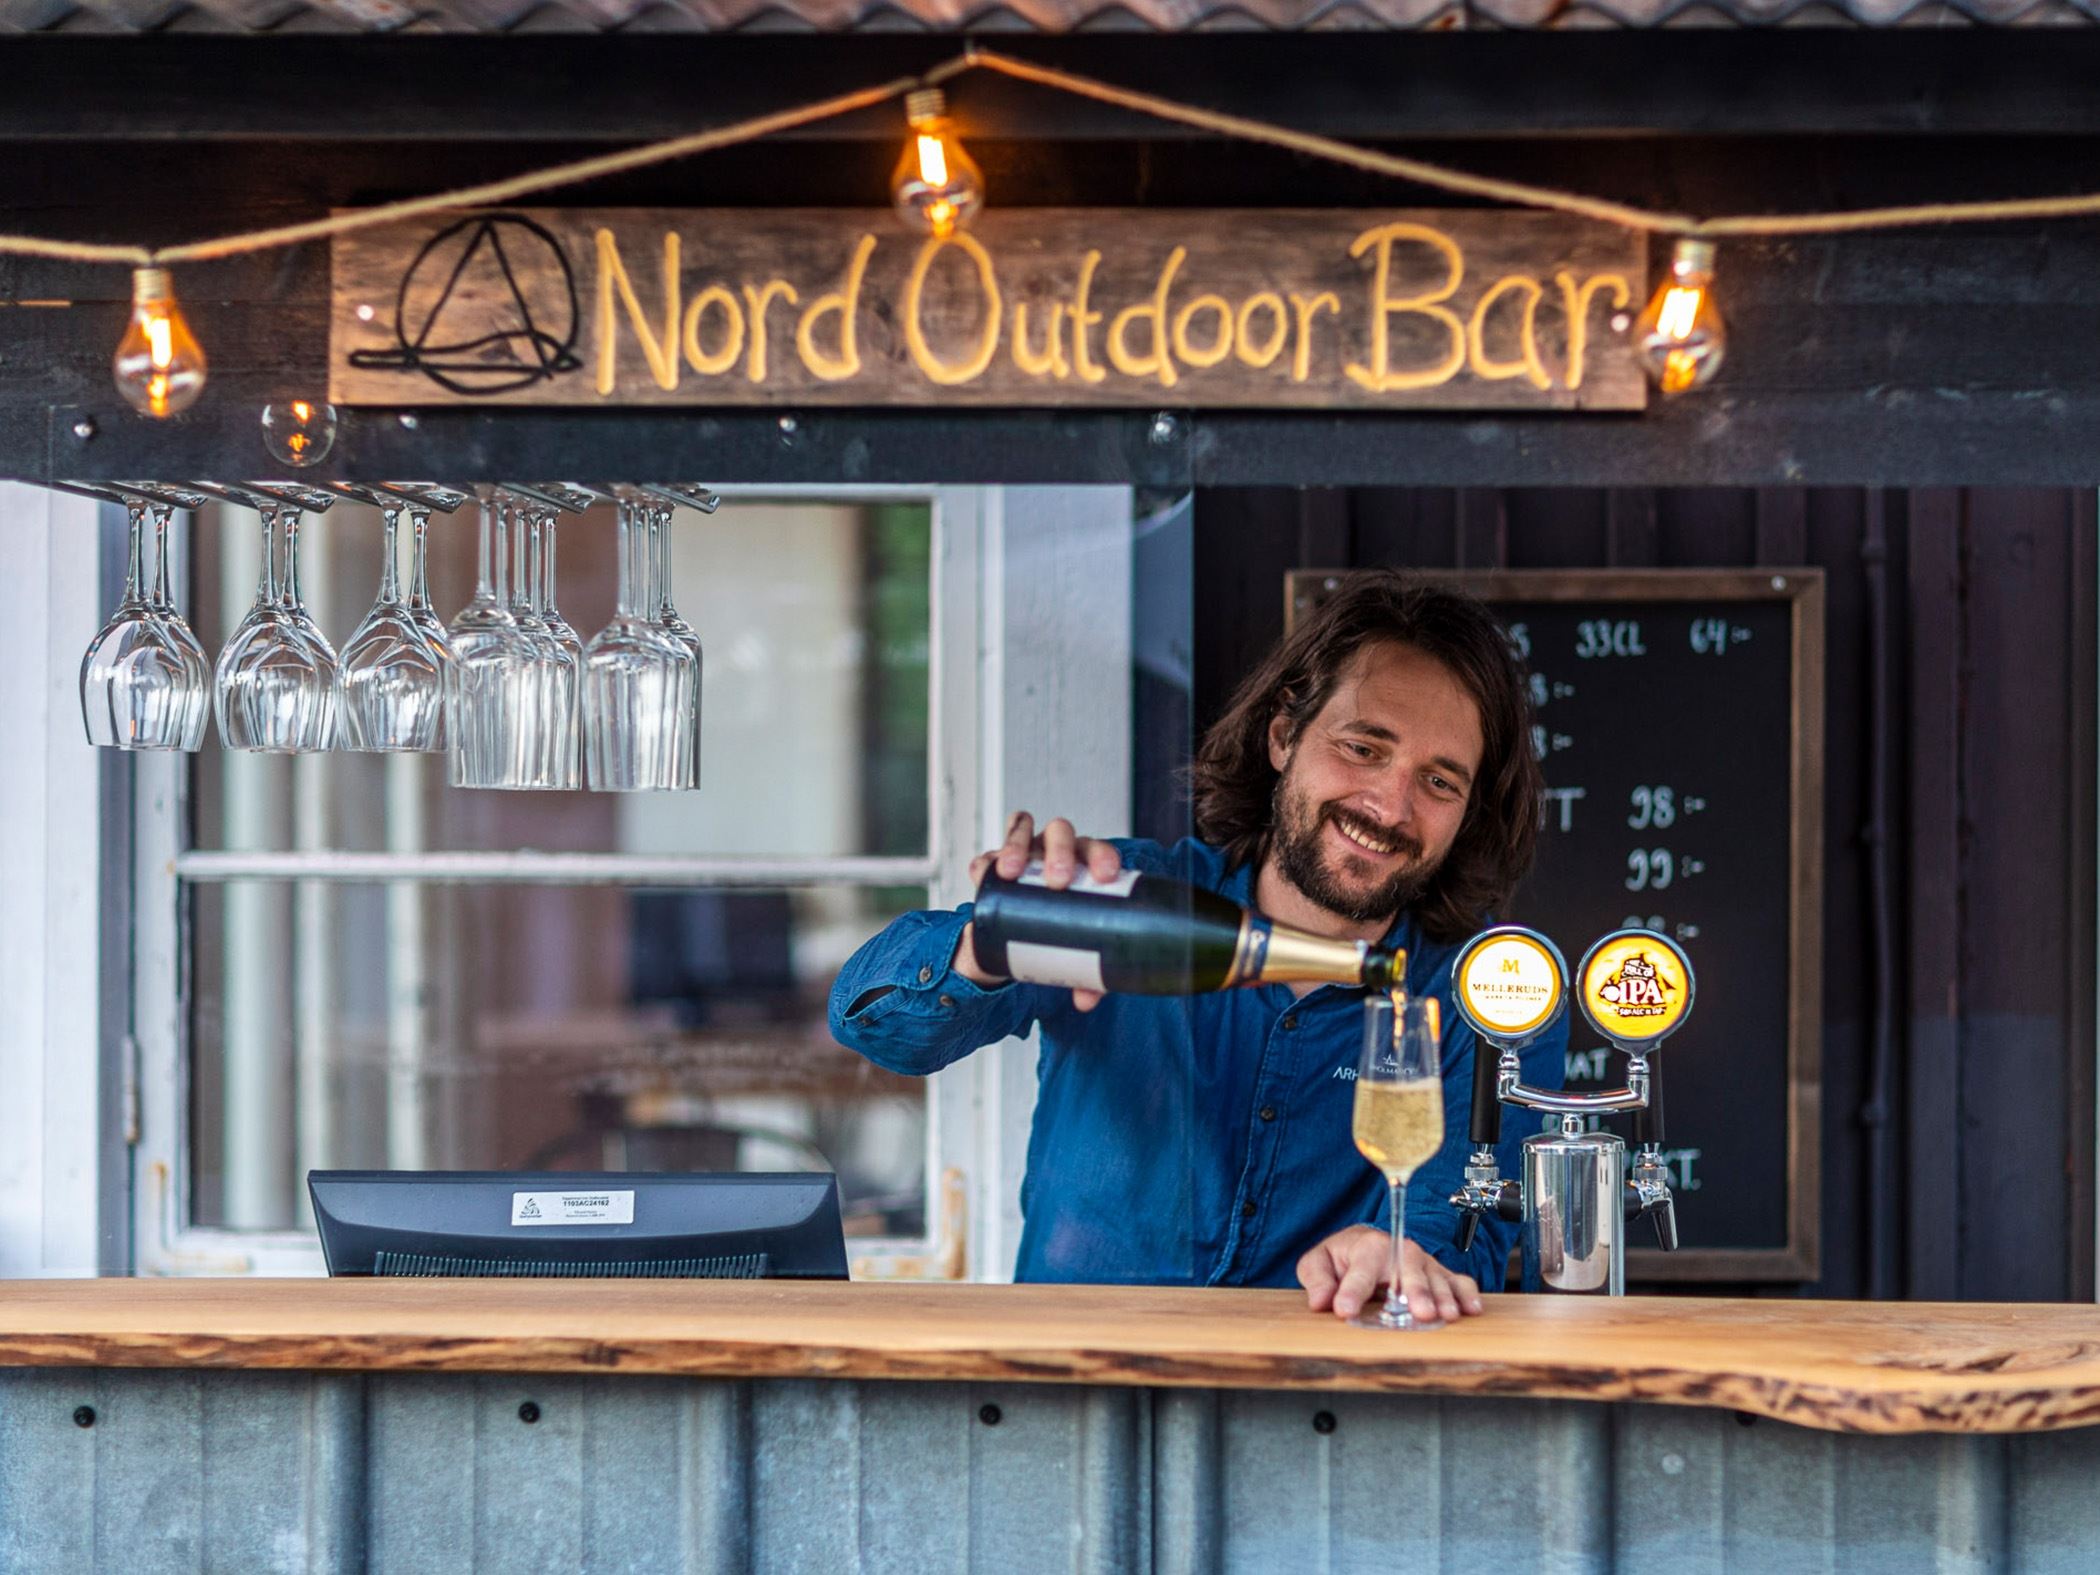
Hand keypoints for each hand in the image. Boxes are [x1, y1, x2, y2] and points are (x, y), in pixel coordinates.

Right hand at [955, 811, 1122, 1010]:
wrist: (1020, 930)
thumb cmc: (1058, 928)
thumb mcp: (1073, 949)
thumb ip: (1083, 974)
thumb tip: (1086, 1000)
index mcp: (1084, 863)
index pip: (1097, 850)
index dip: (1103, 856)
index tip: (1106, 876)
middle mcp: (1055, 849)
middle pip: (1061, 833)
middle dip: (1060, 851)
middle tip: (1057, 880)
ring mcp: (1024, 850)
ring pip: (1023, 830)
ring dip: (1017, 844)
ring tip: (1010, 870)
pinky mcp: (993, 862)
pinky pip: (988, 854)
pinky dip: (985, 860)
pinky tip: (982, 871)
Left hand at [1298, 1225, 1483, 1323]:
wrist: (1366, 1245)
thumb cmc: (1343, 1257)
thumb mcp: (1318, 1262)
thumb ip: (1316, 1279)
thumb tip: (1321, 1301)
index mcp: (1367, 1247)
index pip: (1360, 1271)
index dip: (1351, 1291)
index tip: (1344, 1310)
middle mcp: (1399, 1251)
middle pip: (1408, 1270)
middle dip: (1415, 1291)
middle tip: (1421, 1312)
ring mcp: (1422, 1264)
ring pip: (1436, 1277)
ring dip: (1443, 1297)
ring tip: (1447, 1315)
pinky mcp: (1438, 1275)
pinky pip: (1458, 1281)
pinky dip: (1467, 1294)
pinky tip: (1472, 1310)